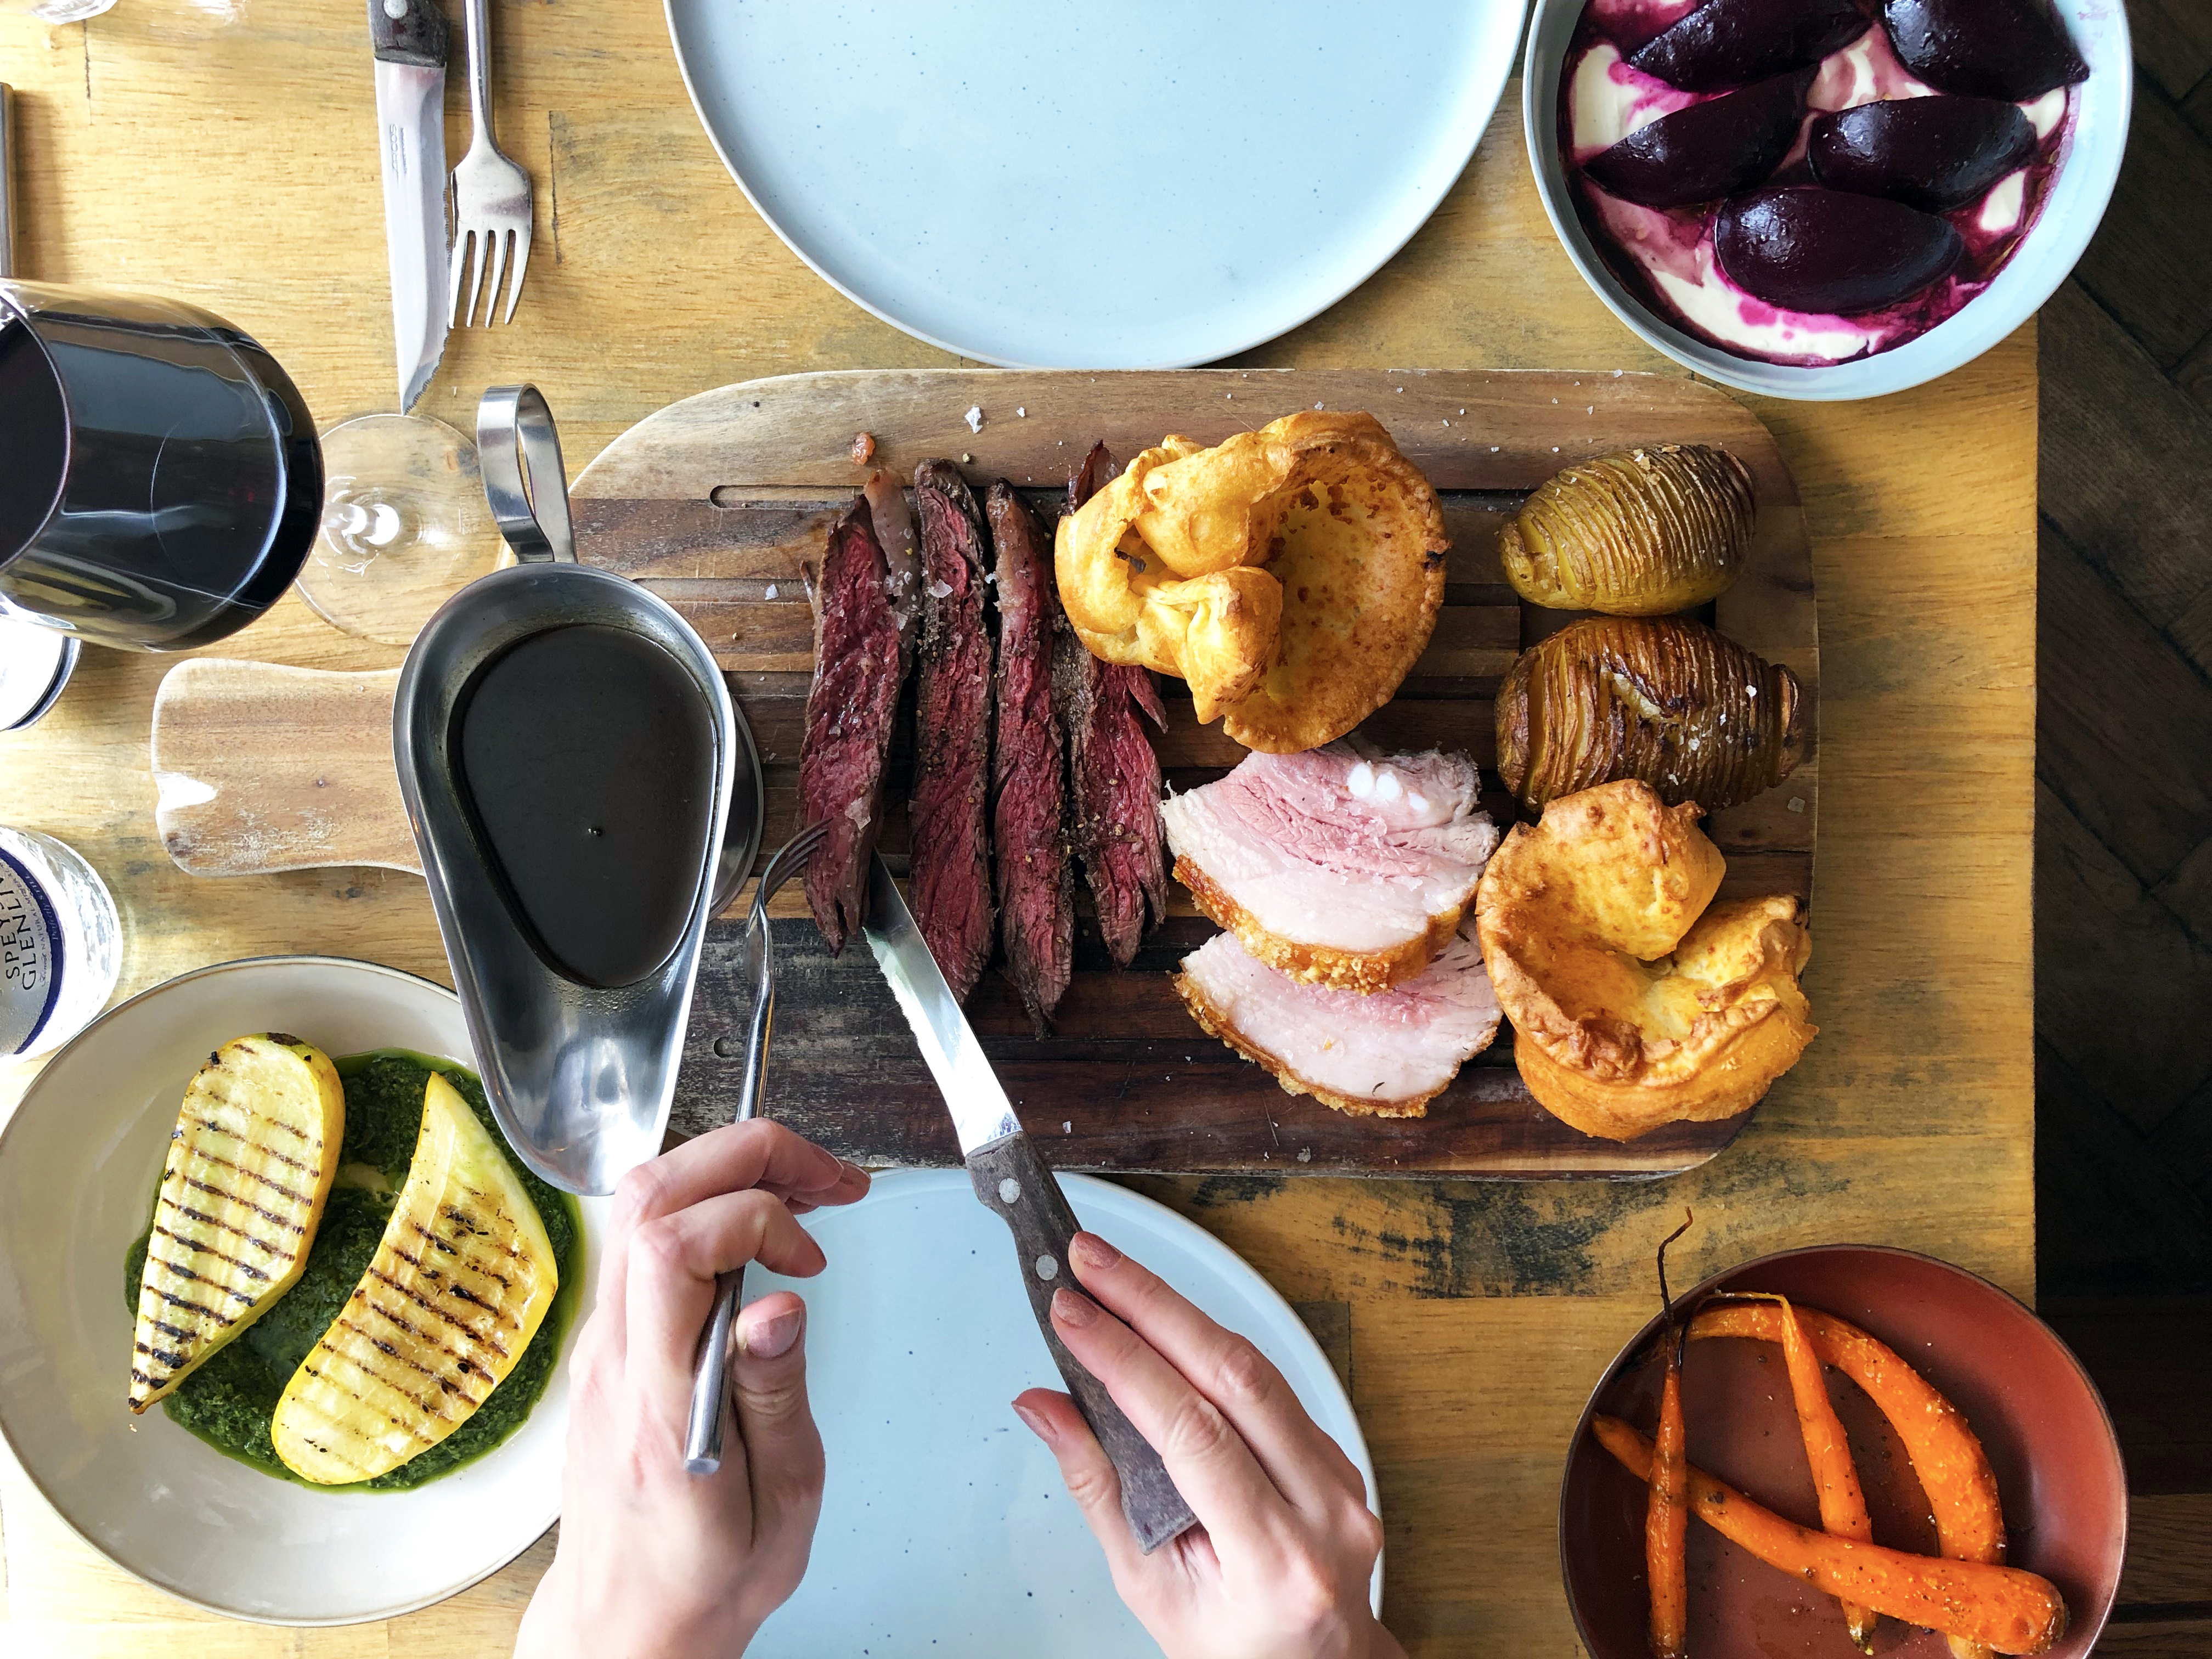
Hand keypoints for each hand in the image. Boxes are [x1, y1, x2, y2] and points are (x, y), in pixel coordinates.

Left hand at [515, 1122, 869, 1658]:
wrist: (627, 1624)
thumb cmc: (704, 1577)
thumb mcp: (779, 1502)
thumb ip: (776, 1393)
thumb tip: (782, 1301)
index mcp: (656, 1400)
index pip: (672, 1247)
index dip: (754, 1216)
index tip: (811, 1258)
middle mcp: (613, 1357)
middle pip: (648, 1195)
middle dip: (748, 1155)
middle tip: (826, 1179)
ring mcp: (601, 1345)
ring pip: (638, 1202)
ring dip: (728, 1172)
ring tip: (806, 1195)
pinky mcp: (609, 1344)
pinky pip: (644, 1238)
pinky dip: (709, 1206)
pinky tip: (765, 1236)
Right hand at [1013, 1232, 1402, 1658]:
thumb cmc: (1232, 1648)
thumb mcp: (1149, 1588)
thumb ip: (1098, 1489)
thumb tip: (1045, 1404)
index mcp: (1277, 1561)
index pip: (1193, 1434)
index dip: (1125, 1363)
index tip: (1071, 1316)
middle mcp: (1326, 1512)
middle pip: (1234, 1377)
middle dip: (1151, 1305)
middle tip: (1088, 1260)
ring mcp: (1342, 1479)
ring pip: (1256, 1368)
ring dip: (1178, 1312)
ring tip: (1113, 1275)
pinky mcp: (1337, 1454)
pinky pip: (1270, 1385)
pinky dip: (1209, 1347)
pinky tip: (1163, 1319)